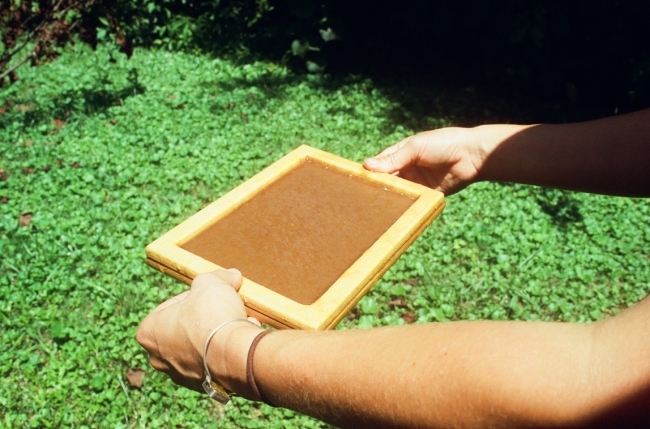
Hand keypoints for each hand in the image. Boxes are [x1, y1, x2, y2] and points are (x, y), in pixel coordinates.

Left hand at [136, 269, 262, 394]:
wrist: (234, 355)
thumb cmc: (213, 317)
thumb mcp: (211, 283)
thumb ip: (217, 276)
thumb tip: (230, 275)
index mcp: (149, 331)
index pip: (173, 304)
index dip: (196, 295)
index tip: (211, 294)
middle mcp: (159, 357)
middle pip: (186, 327)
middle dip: (207, 317)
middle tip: (225, 308)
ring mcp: (180, 375)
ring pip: (202, 346)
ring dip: (218, 334)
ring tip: (238, 323)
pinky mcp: (203, 386)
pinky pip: (215, 362)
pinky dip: (227, 351)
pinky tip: (240, 340)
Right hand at [363, 127, 482, 194]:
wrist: (472, 156)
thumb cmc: (444, 144)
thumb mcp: (416, 148)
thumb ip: (393, 158)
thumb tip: (366, 165)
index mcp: (402, 153)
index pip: (380, 163)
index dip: (370, 171)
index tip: (356, 181)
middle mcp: (407, 168)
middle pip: (387, 180)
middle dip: (378, 187)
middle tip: (362, 198)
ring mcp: (416, 182)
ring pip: (398, 192)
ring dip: (389, 198)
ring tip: (374, 206)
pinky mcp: (427, 195)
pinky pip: (412, 201)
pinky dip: (404, 206)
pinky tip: (393, 212)